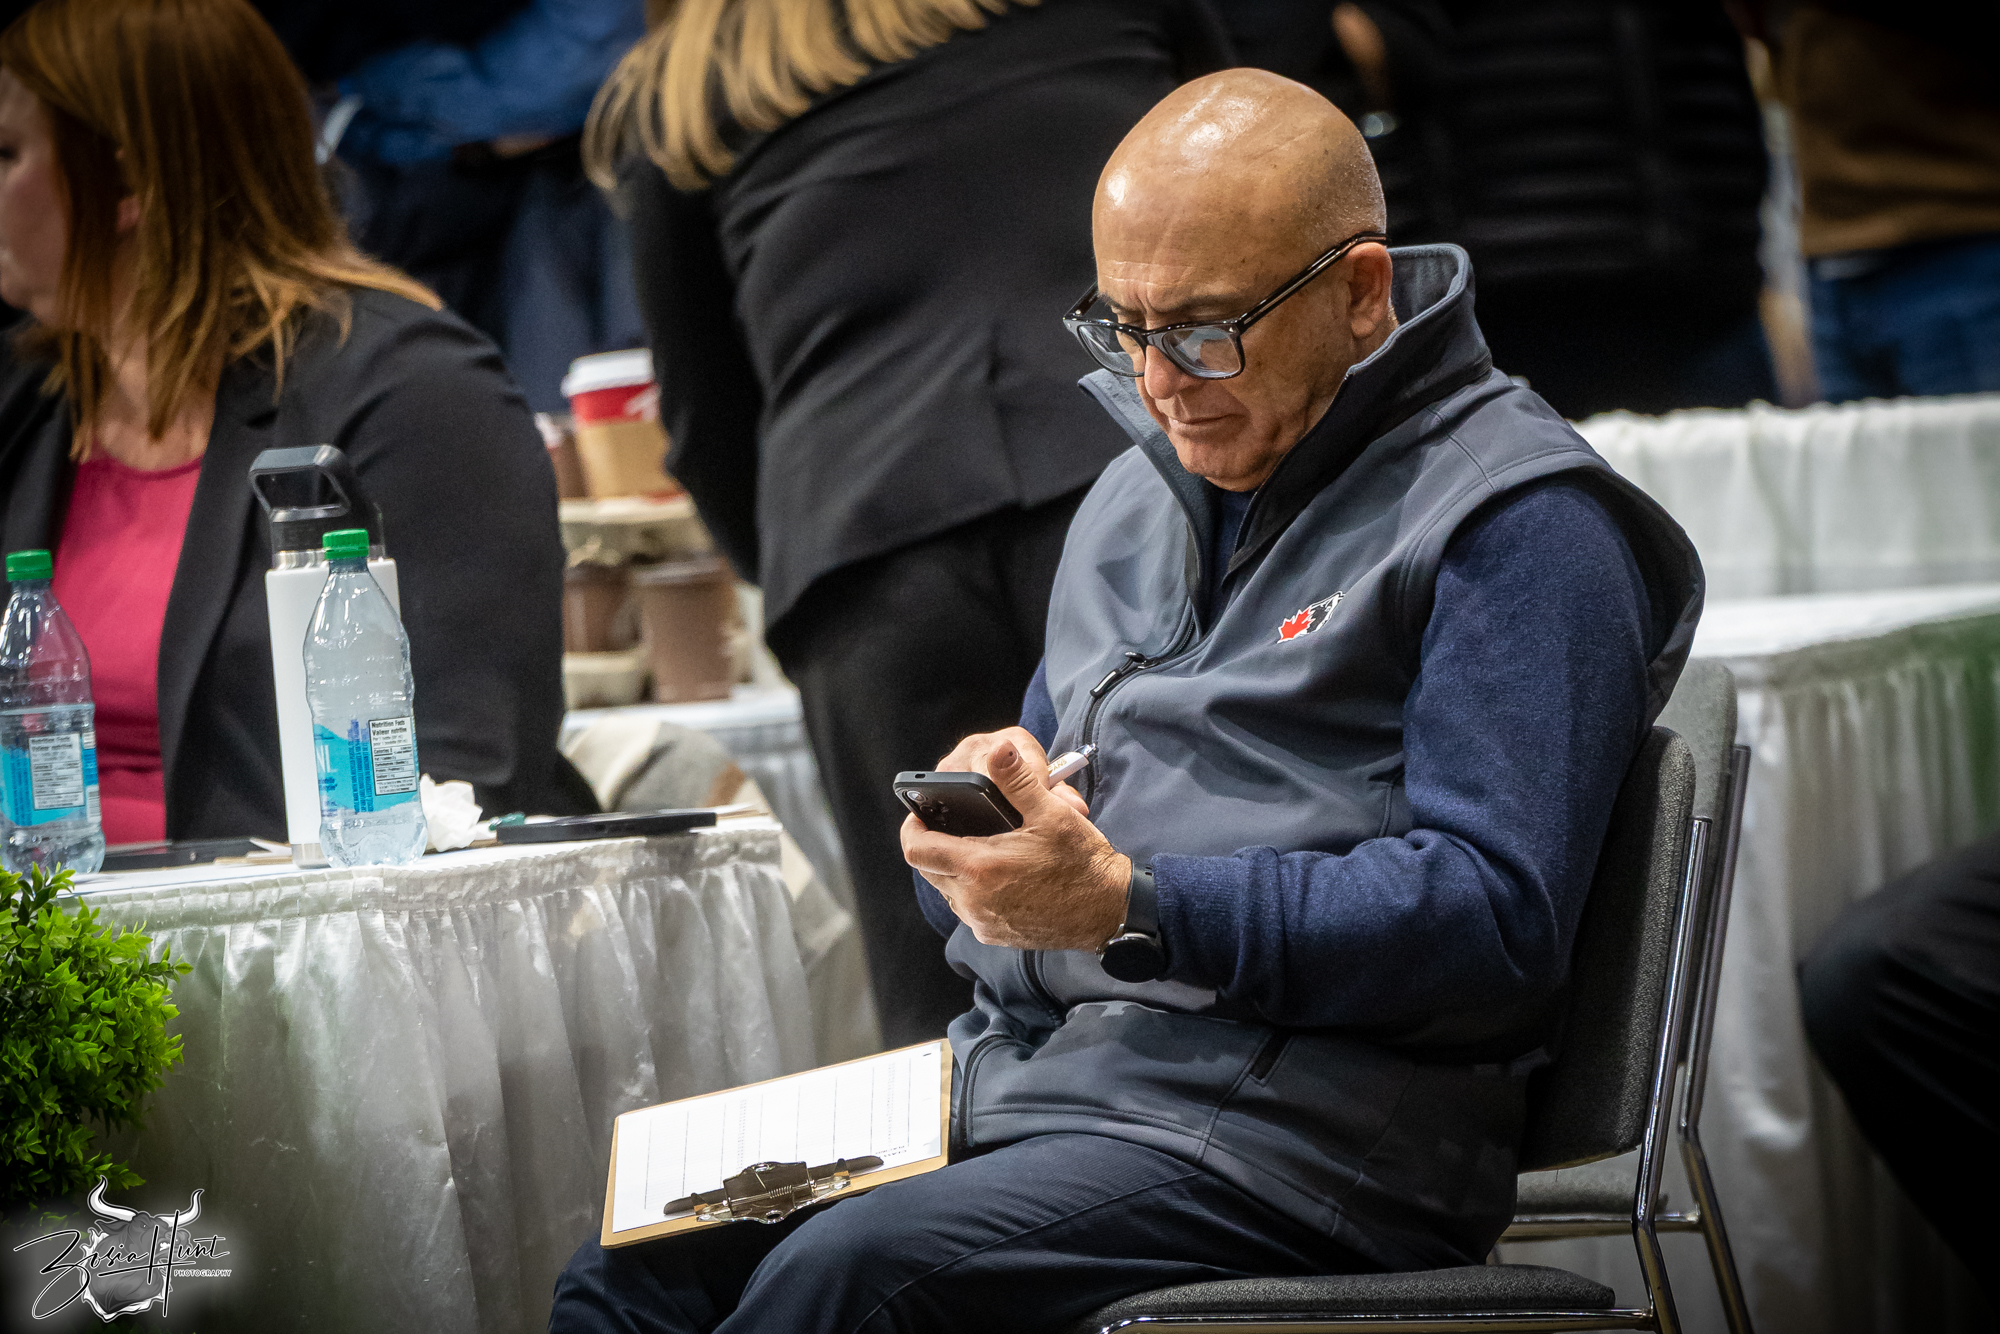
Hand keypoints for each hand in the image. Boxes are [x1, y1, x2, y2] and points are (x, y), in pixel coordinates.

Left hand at [901, 727, 1130, 950]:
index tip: (920, 813)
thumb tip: (999, 748)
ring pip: (947, 890)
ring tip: (980, 847)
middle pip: (929, 869)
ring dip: (953, 869)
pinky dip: (972, 890)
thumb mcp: (1052, 813)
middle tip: (954, 825)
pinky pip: (967, 908)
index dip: (912, 827)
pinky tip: (998, 875)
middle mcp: (973, 900)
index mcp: (980, 867)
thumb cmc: (1082, 861)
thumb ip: (1017, 781)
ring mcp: (982, 921)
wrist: (1109, 910)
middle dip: (934, 845)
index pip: (917, 848)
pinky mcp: (994, 935)